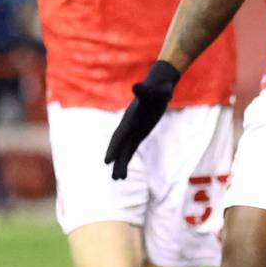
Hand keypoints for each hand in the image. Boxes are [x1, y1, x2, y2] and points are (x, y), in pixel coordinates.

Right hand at [104, 61, 180, 179]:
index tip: (107, 162)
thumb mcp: (156, 90)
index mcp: (130, 119)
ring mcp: (133, 130)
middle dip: (116, 160)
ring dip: (120, 164)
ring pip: (124, 150)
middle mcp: (128, 126)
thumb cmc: (159, 88)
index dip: (114, 148)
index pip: (120, 136)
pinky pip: (130, 148)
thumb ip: (146, 90)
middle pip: (119, 146)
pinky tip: (123, 170)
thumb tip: (137, 86)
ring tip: (117, 179)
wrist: (158, 87)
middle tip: (114, 177)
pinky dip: (126, 158)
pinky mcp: (139, 133)